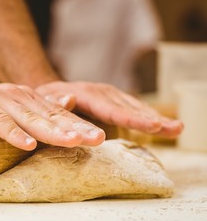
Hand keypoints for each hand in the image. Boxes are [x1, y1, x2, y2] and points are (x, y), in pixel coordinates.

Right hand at [0, 83, 104, 149]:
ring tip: (72, 141)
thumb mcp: (13, 113)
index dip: (78, 124)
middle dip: (74, 128)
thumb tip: (69, 103)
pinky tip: (27, 144)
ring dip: (50, 131)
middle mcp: (17, 96)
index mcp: (28, 99)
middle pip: (49, 115)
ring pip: (28, 117)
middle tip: (96, 139)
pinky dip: (13, 133)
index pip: (57, 114)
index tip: (99, 137)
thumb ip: (38, 111)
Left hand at [36, 81, 183, 137]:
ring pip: (133, 106)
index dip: (130, 117)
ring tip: (176, 128)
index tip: (150, 125)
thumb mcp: (43, 102)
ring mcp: (108, 95)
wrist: (47, 92)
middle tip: (174, 129)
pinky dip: (146, 116)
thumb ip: (55, 103)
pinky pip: (131, 109)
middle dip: (150, 118)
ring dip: (154, 117)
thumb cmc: (44, 102)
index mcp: (83, 94)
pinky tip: (162, 126)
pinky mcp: (112, 101)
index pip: (109, 108)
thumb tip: (68, 100)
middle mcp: (100, 92)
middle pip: (127, 107)